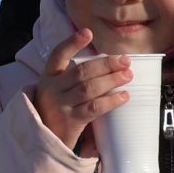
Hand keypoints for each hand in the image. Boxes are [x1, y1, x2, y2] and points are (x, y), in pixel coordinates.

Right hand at [32, 28, 131, 148]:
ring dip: (111, 80)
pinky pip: (95, 107)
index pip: (58, 54)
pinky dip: (111, 101)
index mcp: (48, 76)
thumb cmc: (56, 110)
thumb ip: (73, 78)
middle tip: (125, 60)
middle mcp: (52, 88)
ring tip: (128, 75)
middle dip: (105, 64)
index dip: (73, 43)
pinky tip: (124, 96)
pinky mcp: (71, 120)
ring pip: (89, 88)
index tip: (88, 32)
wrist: (45, 140)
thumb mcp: (57, 90)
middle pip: (81, 71)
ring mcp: (60, 104)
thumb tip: (106, 64)